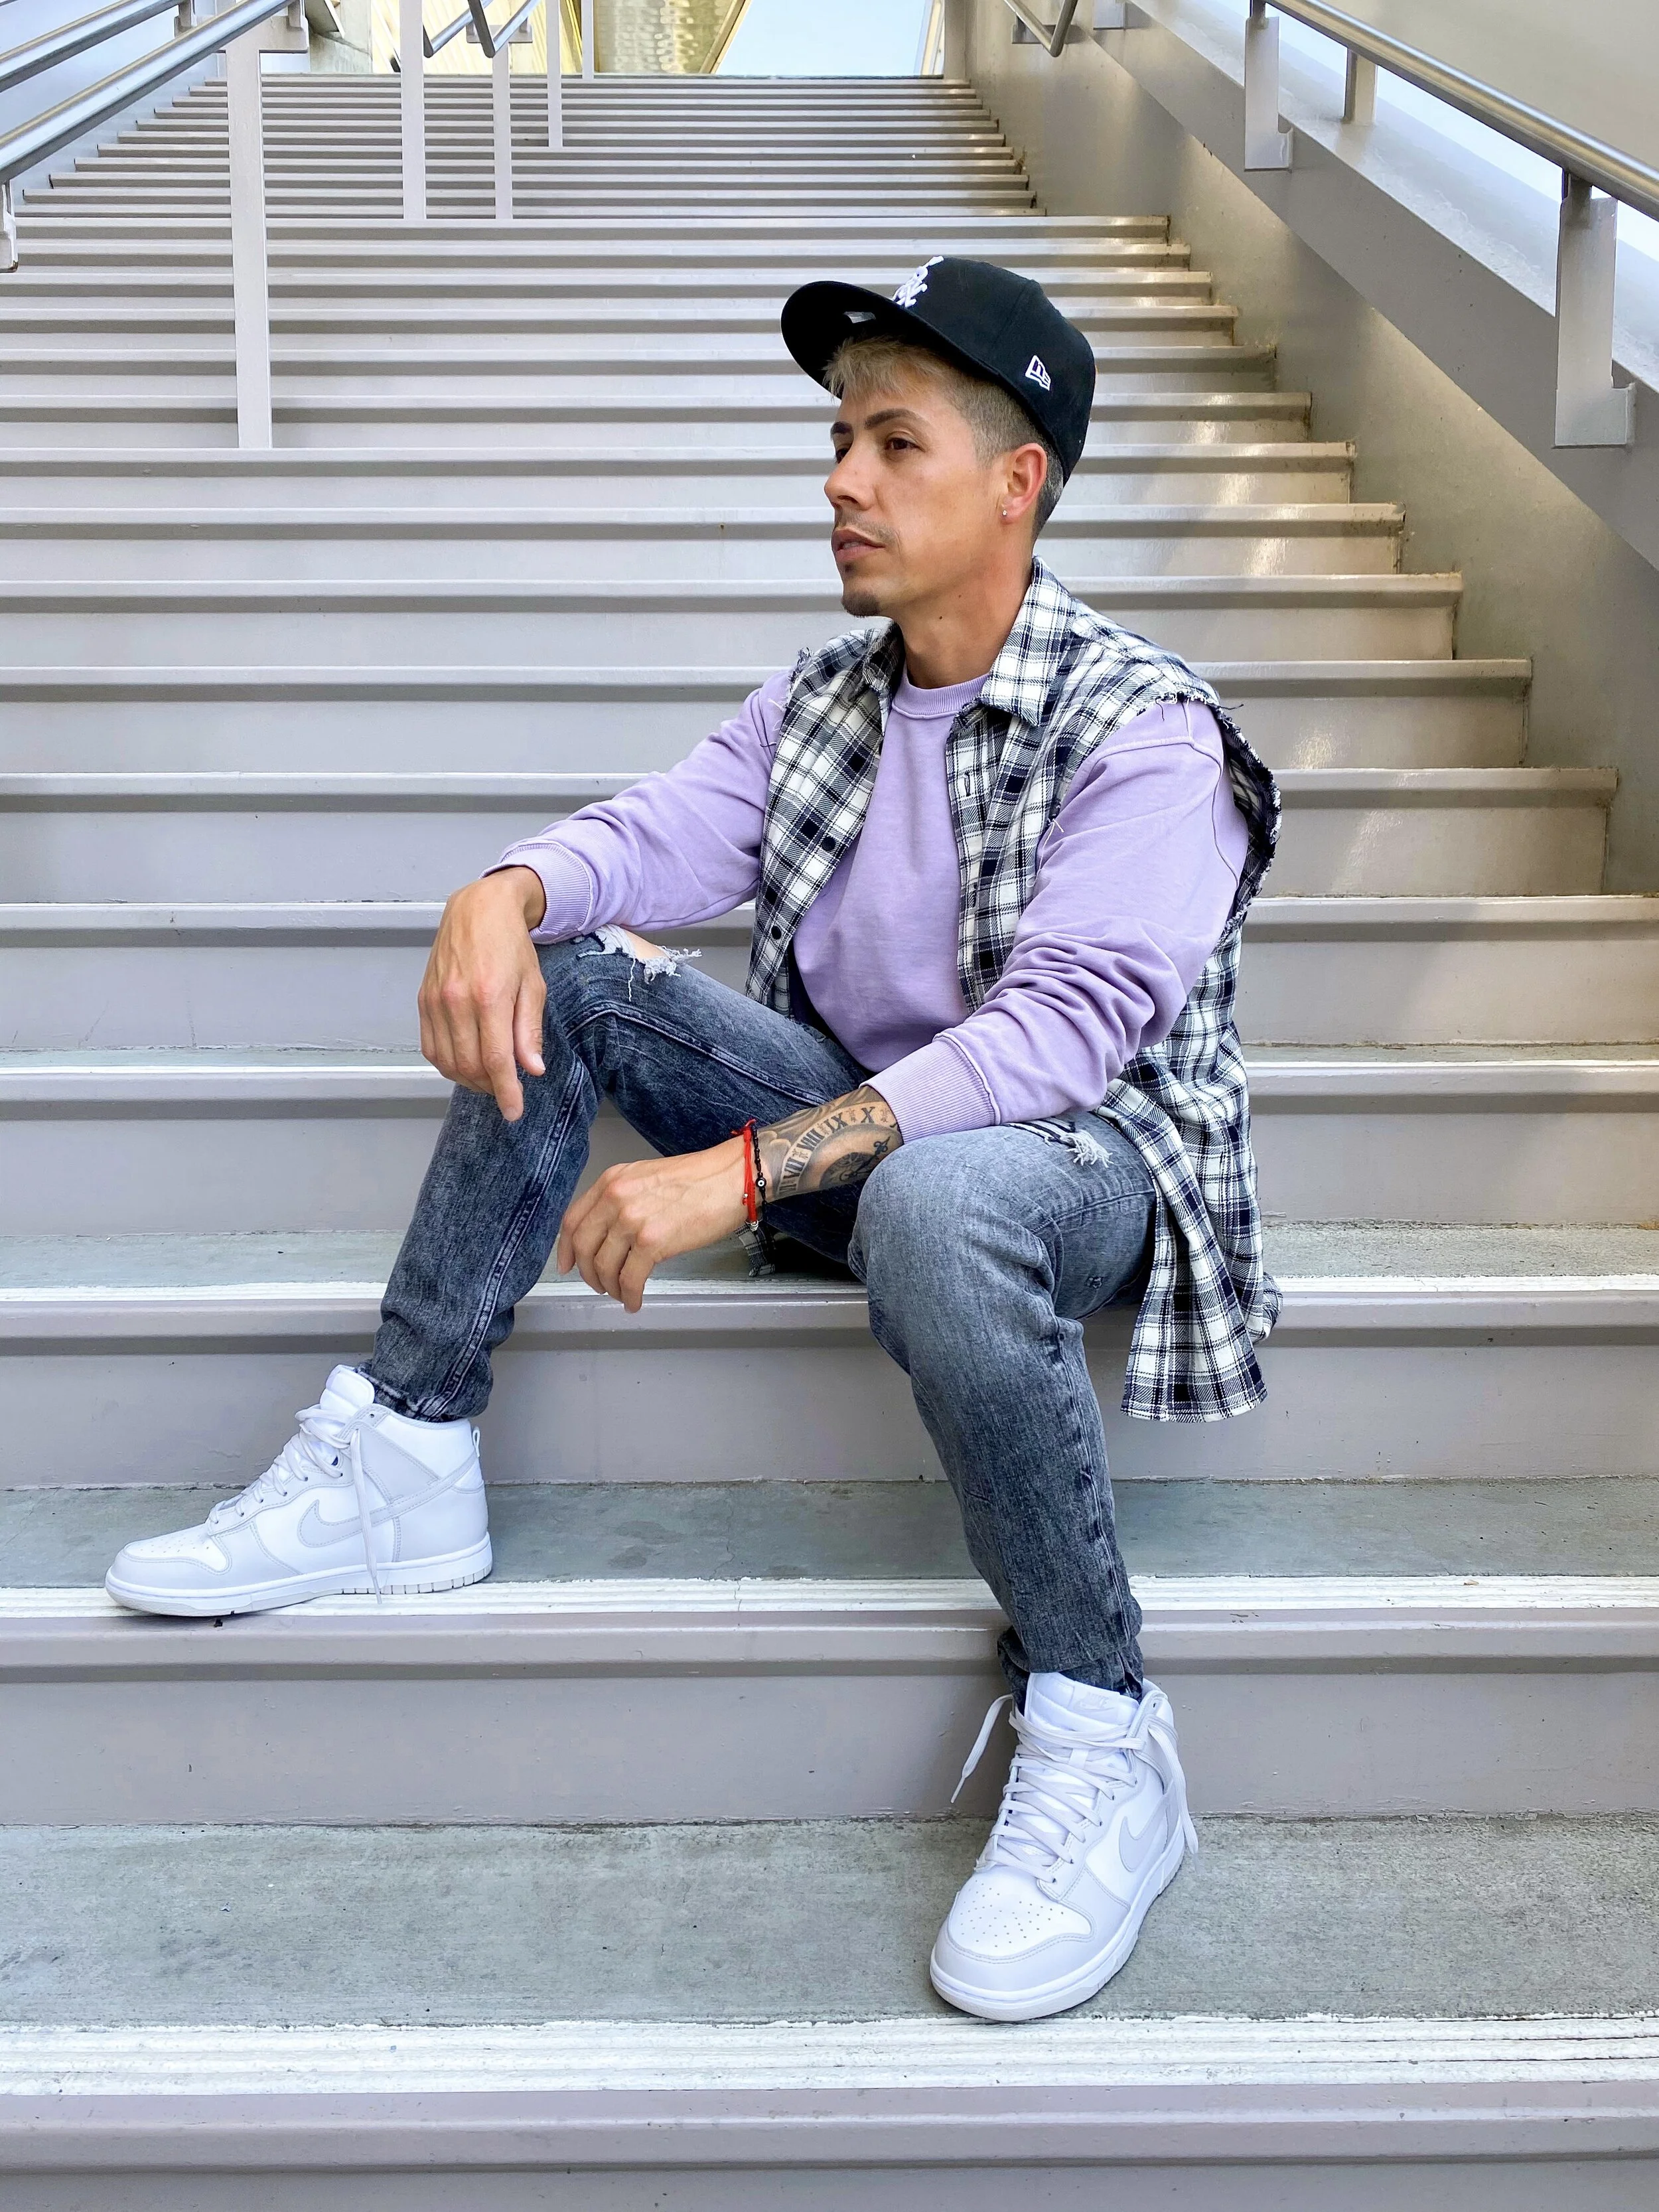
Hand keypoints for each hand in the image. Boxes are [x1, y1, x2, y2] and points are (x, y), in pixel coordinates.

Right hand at [418, 867, 547, 1122]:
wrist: (478, 910)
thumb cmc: (510, 945)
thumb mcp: (533, 985)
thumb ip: (529, 1030)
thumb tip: (532, 1069)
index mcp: (489, 997)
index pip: (495, 1061)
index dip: (506, 1093)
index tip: (514, 1112)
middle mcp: (456, 1001)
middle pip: (469, 1067)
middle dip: (490, 1088)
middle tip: (507, 1089)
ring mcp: (434, 1002)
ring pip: (447, 1062)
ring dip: (469, 1080)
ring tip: (489, 1077)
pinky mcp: (423, 1001)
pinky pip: (431, 1048)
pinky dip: (448, 1064)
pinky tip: (466, 1062)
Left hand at [557, 1137, 748, 1312]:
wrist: (731, 1178)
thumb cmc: (699, 1179)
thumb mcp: (647, 1177)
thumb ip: (623, 1199)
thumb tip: (611, 1233)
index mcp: (612, 1181)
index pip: (573, 1219)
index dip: (565, 1249)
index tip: (568, 1265)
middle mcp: (616, 1198)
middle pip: (583, 1246)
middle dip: (588, 1274)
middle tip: (599, 1286)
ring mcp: (632, 1220)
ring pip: (604, 1267)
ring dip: (610, 1287)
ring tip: (622, 1294)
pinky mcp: (652, 1242)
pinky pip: (630, 1279)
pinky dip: (629, 1296)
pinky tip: (635, 1301)